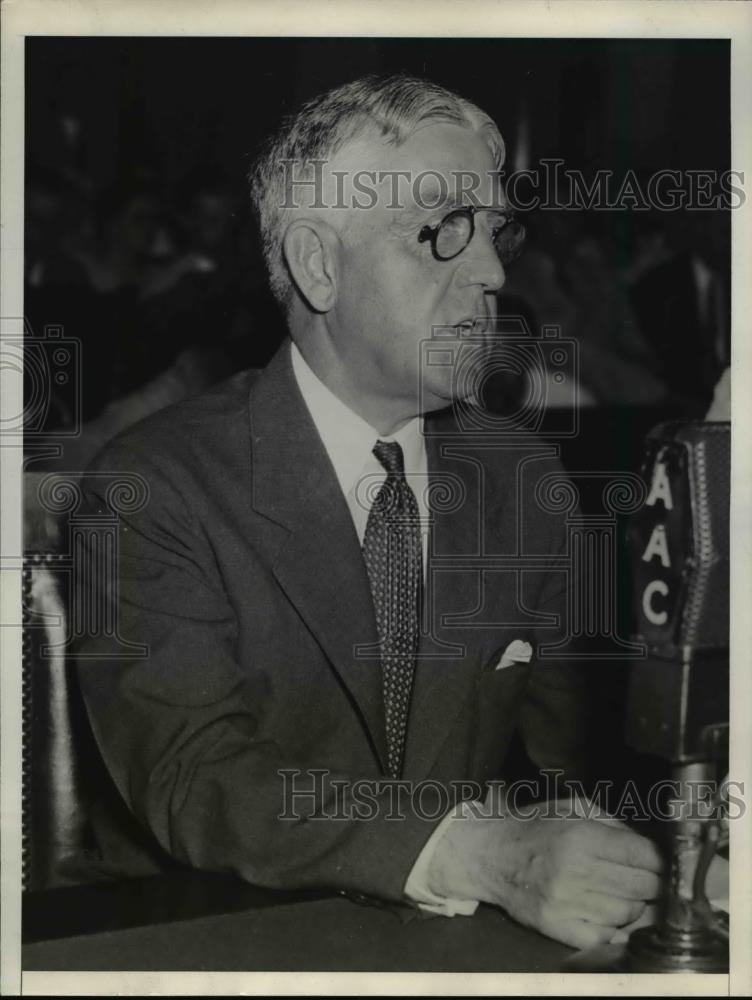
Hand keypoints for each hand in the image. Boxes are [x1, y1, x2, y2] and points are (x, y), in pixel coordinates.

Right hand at [427, 808, 663, 949]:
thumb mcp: (572, 809)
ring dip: (634, 905)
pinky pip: (606, 937)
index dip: (661, 860)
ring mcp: (566, 903)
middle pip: (642, 886)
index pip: (643, 855)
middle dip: (653, 883)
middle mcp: (575, 871)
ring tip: (624, 893)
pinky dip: (616, 928)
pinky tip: (612, 915)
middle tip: (649, 879)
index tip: (663, 862)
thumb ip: (612, 824)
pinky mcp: (557, 927)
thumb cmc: (535, 827)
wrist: (490, 855)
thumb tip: (649, 847)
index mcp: (581, 836)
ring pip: (628, 914)